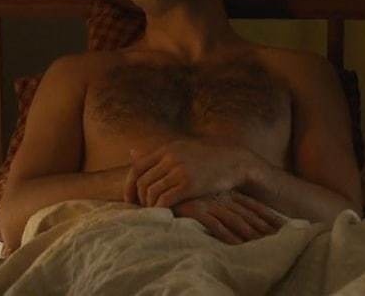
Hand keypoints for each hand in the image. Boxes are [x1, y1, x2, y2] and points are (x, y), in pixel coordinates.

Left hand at [124, 137, 250, 207]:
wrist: (234, 162)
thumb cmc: (206, 159)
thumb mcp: (181, 150)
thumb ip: (157, 155)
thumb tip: (131, 152)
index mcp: (167, 149)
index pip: (137, 167)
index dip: (129, 185)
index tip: (130, 200)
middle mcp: (171, 158)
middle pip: (142, 182)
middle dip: (139, 199)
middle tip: (143, 211)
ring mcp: (180, 170)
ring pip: (151, 192)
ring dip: (150, 206)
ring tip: (155, 213)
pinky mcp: (190, 184)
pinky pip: (165, 200)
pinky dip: (161, 209)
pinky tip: (165, 214)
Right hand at [173, 190, 285, 244]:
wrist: (163, 179)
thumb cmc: (183, 187)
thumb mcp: (204, 191)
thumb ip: (216, 198)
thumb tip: (229, 207)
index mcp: (225, 193)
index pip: (251, 205)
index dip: (266, 215)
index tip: (282, 224)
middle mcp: (222, 198)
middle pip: (248, 215)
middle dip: (264, 226)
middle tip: (280, 236)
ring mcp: (211, 204)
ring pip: (236, 221)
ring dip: (250, 233)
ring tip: (265, 243)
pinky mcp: (198, 212)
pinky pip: (216, 227)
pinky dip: (228, 237)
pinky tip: (238, 245)